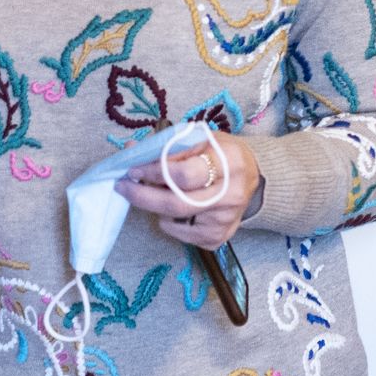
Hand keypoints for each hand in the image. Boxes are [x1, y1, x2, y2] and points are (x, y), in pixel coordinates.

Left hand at [114, 131, 261, 249]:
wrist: (252, 174)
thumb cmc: (219, 152)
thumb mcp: (200, 138)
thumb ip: (167, 145)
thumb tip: (131, 149)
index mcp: (229, 162)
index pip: (184, 174)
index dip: (154, 172)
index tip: (133, 169)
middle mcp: (231, 193)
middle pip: (177, 203)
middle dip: (143, 196)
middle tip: (123, 187)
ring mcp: (227, 219)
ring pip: (176, 220)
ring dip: (155, 207)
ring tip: (152, 192)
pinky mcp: (220, 236)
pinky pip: (183, 235)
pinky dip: (169, 222)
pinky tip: (172, 209)